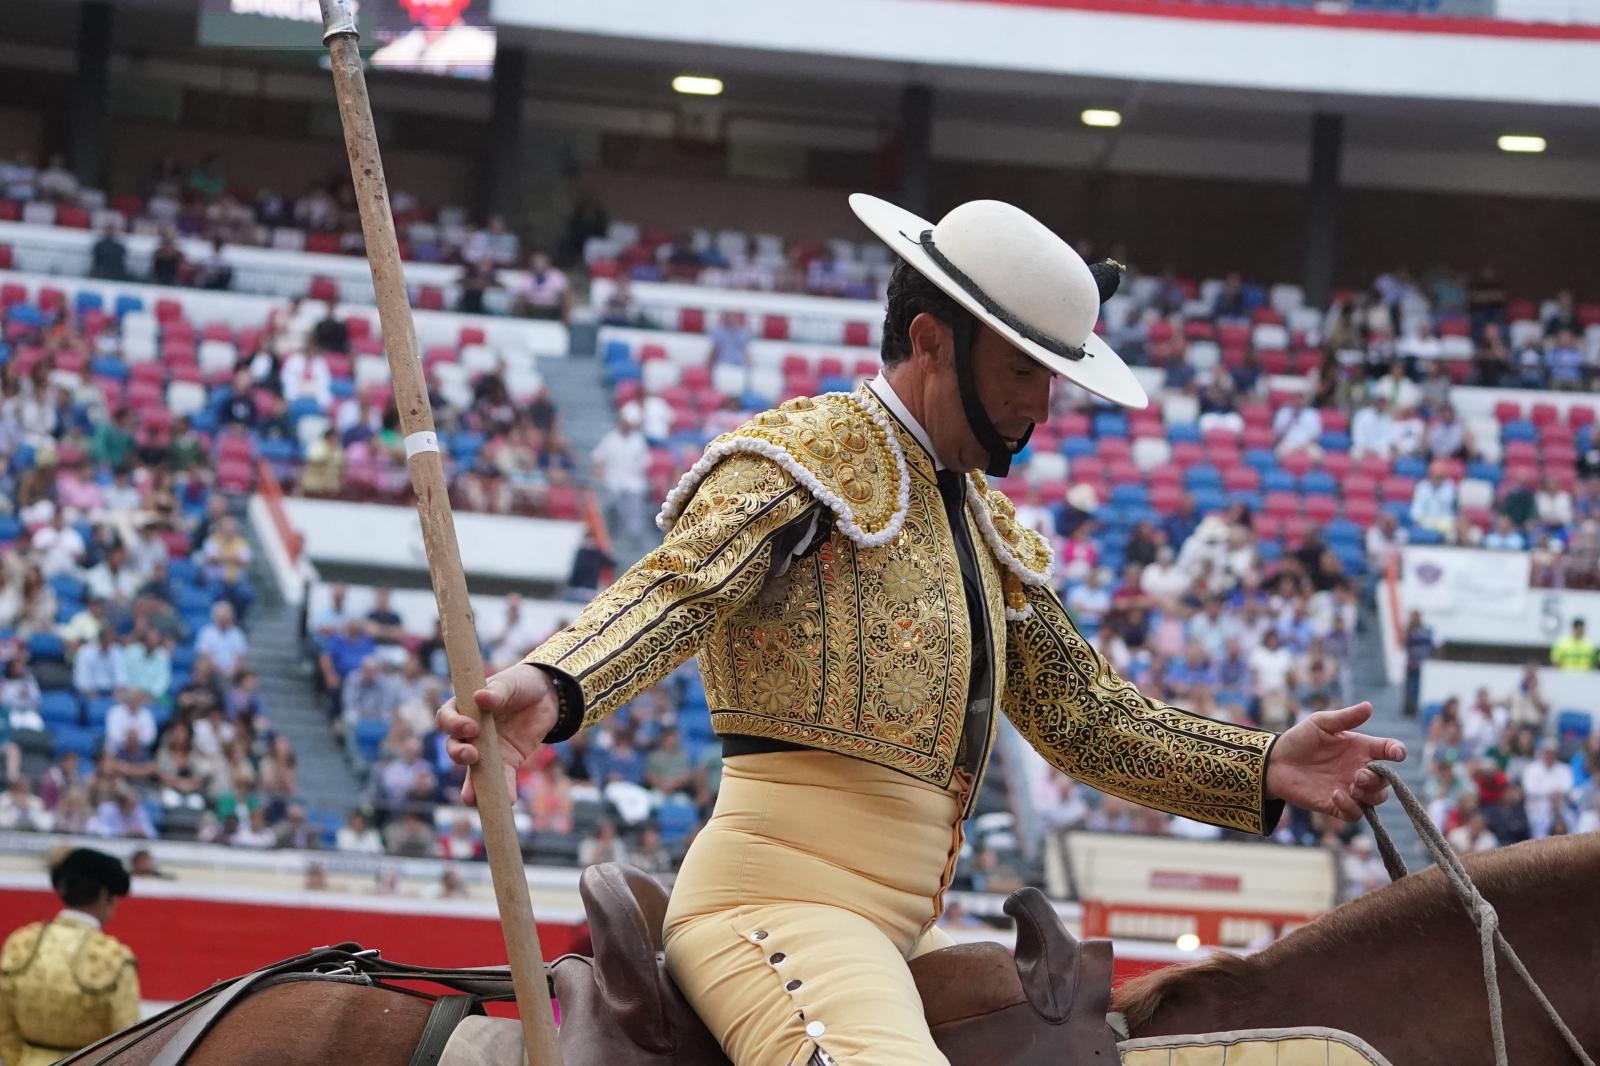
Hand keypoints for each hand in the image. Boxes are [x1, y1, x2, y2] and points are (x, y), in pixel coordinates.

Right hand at [436, 662, 560, 805]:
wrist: (549, 695)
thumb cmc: (522, 683)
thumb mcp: (511, 682)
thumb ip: (497, 692)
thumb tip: (481, 698)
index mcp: (464, 707)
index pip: (447, 717)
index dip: (453, 724)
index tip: (470, 727)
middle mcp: (470, 732)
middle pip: (455, 746)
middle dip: (458, 754)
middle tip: (470, 754)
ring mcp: (487, 749)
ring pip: (474, 770)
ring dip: (472, 784)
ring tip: (471, 798)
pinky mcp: (507, 761)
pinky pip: (503, 778)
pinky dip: (504, 790)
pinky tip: (507, 801)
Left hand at [1265, 702, 1406, 821]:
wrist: (1274, 762)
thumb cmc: (1299, 739)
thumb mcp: (1320, 723)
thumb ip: (1345, 718)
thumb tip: (1369, 706)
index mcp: (1360, 748)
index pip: (1388, 751)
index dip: (1397, 752)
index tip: (1397, 754)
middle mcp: (1359, 770)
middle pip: (1386, 780)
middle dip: (1379, 779)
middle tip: (1360, 775)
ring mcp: (1349, 789)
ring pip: (1376, 798)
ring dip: (1370, 794)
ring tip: (1352, 785)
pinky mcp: (1336, 805)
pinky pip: (1355, 814)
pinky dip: (1352, 807)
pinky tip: (1336, 794)